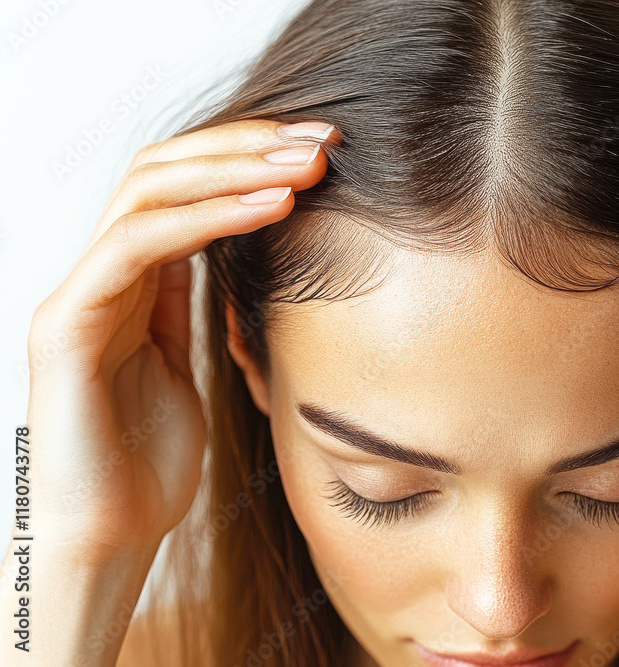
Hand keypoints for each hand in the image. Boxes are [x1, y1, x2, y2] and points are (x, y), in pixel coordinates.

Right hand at [24, 119, 337, 562]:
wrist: (110, 536)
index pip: (184, 186)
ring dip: (235, 168)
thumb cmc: (154, 462)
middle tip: (323, 140)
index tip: (322, 150)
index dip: (249, 158)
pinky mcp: (67, 326)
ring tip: (306, 165)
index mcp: (136, 281)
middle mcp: (104, 274)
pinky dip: (207, 218)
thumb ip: (201, 309)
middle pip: (166, 169)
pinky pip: (137, 247)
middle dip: (248, 146)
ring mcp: (81, 294)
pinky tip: (270, 207)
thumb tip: (243, 260)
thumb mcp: (192, 366)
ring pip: (149, 191)